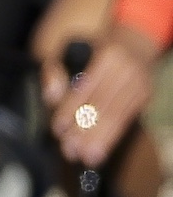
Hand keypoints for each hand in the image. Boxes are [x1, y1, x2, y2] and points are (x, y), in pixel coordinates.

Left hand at [41, 25, 156, 166]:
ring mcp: (140, 83)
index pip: (86, 87)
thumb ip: (54, 71)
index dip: (71, 109)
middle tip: (70, 151)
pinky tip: (100, 151)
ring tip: (85, 157)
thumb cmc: (92, 48)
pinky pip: (127, 120)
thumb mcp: (67, 49)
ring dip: (100, 139)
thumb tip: (50, 98)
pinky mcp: (145, 95)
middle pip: (103, 105)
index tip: (58, 128)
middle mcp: (127, 70)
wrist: (135, 39)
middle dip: (86, 131)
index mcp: (107, 56)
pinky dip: (112, 137)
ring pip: (117, 116)